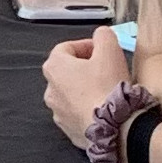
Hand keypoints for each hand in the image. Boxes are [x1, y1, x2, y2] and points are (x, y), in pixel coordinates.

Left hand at [43, 26, 132, 147]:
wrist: (112, 127)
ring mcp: (56, 111)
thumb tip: (100, 34)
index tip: (102, 48)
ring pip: (71, 93)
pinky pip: (77, 112)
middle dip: (86, 66)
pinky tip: (105, 107)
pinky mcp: (67, 128)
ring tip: (107, 88)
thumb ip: (103, 36)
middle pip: (67, 71)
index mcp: (54, 67)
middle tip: (106, 67)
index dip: (85, 45)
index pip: (65, 48)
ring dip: (86, 87)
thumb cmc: (108, 86)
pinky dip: (88, 106)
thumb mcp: (110, 51)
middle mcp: (49, 89)